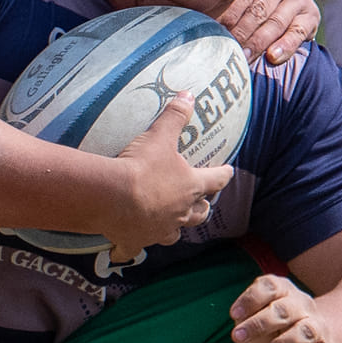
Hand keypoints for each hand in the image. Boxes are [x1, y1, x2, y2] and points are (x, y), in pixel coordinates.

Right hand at [101, 97, 233, 261]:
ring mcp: (159, 230)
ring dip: (175, 229)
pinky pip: (134, 248)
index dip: (223, 175)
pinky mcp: (136, 241)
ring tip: (171, 225)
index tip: (229, 172)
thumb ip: (175, 116)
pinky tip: (125, 248)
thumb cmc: (141, 166)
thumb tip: (190, 94)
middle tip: (203, 205)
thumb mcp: (159, 136)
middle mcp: (180, 213)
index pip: (214, 180)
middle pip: (199, 215)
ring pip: (174, 235)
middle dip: (203, 209)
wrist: (112, 196)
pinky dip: (131, 247)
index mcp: (190, 187)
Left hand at [218, 0, 319, 66]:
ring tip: (242, 59)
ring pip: (274, 23)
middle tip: (225, 51)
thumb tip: (190, 20)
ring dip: (257, 43)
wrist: (288, 18)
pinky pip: (297, 32)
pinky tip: (272, 57)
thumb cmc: (251, 13)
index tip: (209, 33)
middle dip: (239, 34)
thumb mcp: (239, 2)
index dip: (225, 17)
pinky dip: (285, 46)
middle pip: (256, 11)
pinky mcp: (311, 14)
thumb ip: (221, 7)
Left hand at [230, 272, 336, 342]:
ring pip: (305, 331)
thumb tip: (240, 329)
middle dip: (259, 323)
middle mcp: (304, 307)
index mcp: (285, 292)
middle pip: (286, 309)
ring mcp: (318, 329)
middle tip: (237, 337)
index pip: (271, 286)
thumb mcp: (256, 323)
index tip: (234, 315)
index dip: (251, 299)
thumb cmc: (275, 332)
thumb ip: (246, 323)